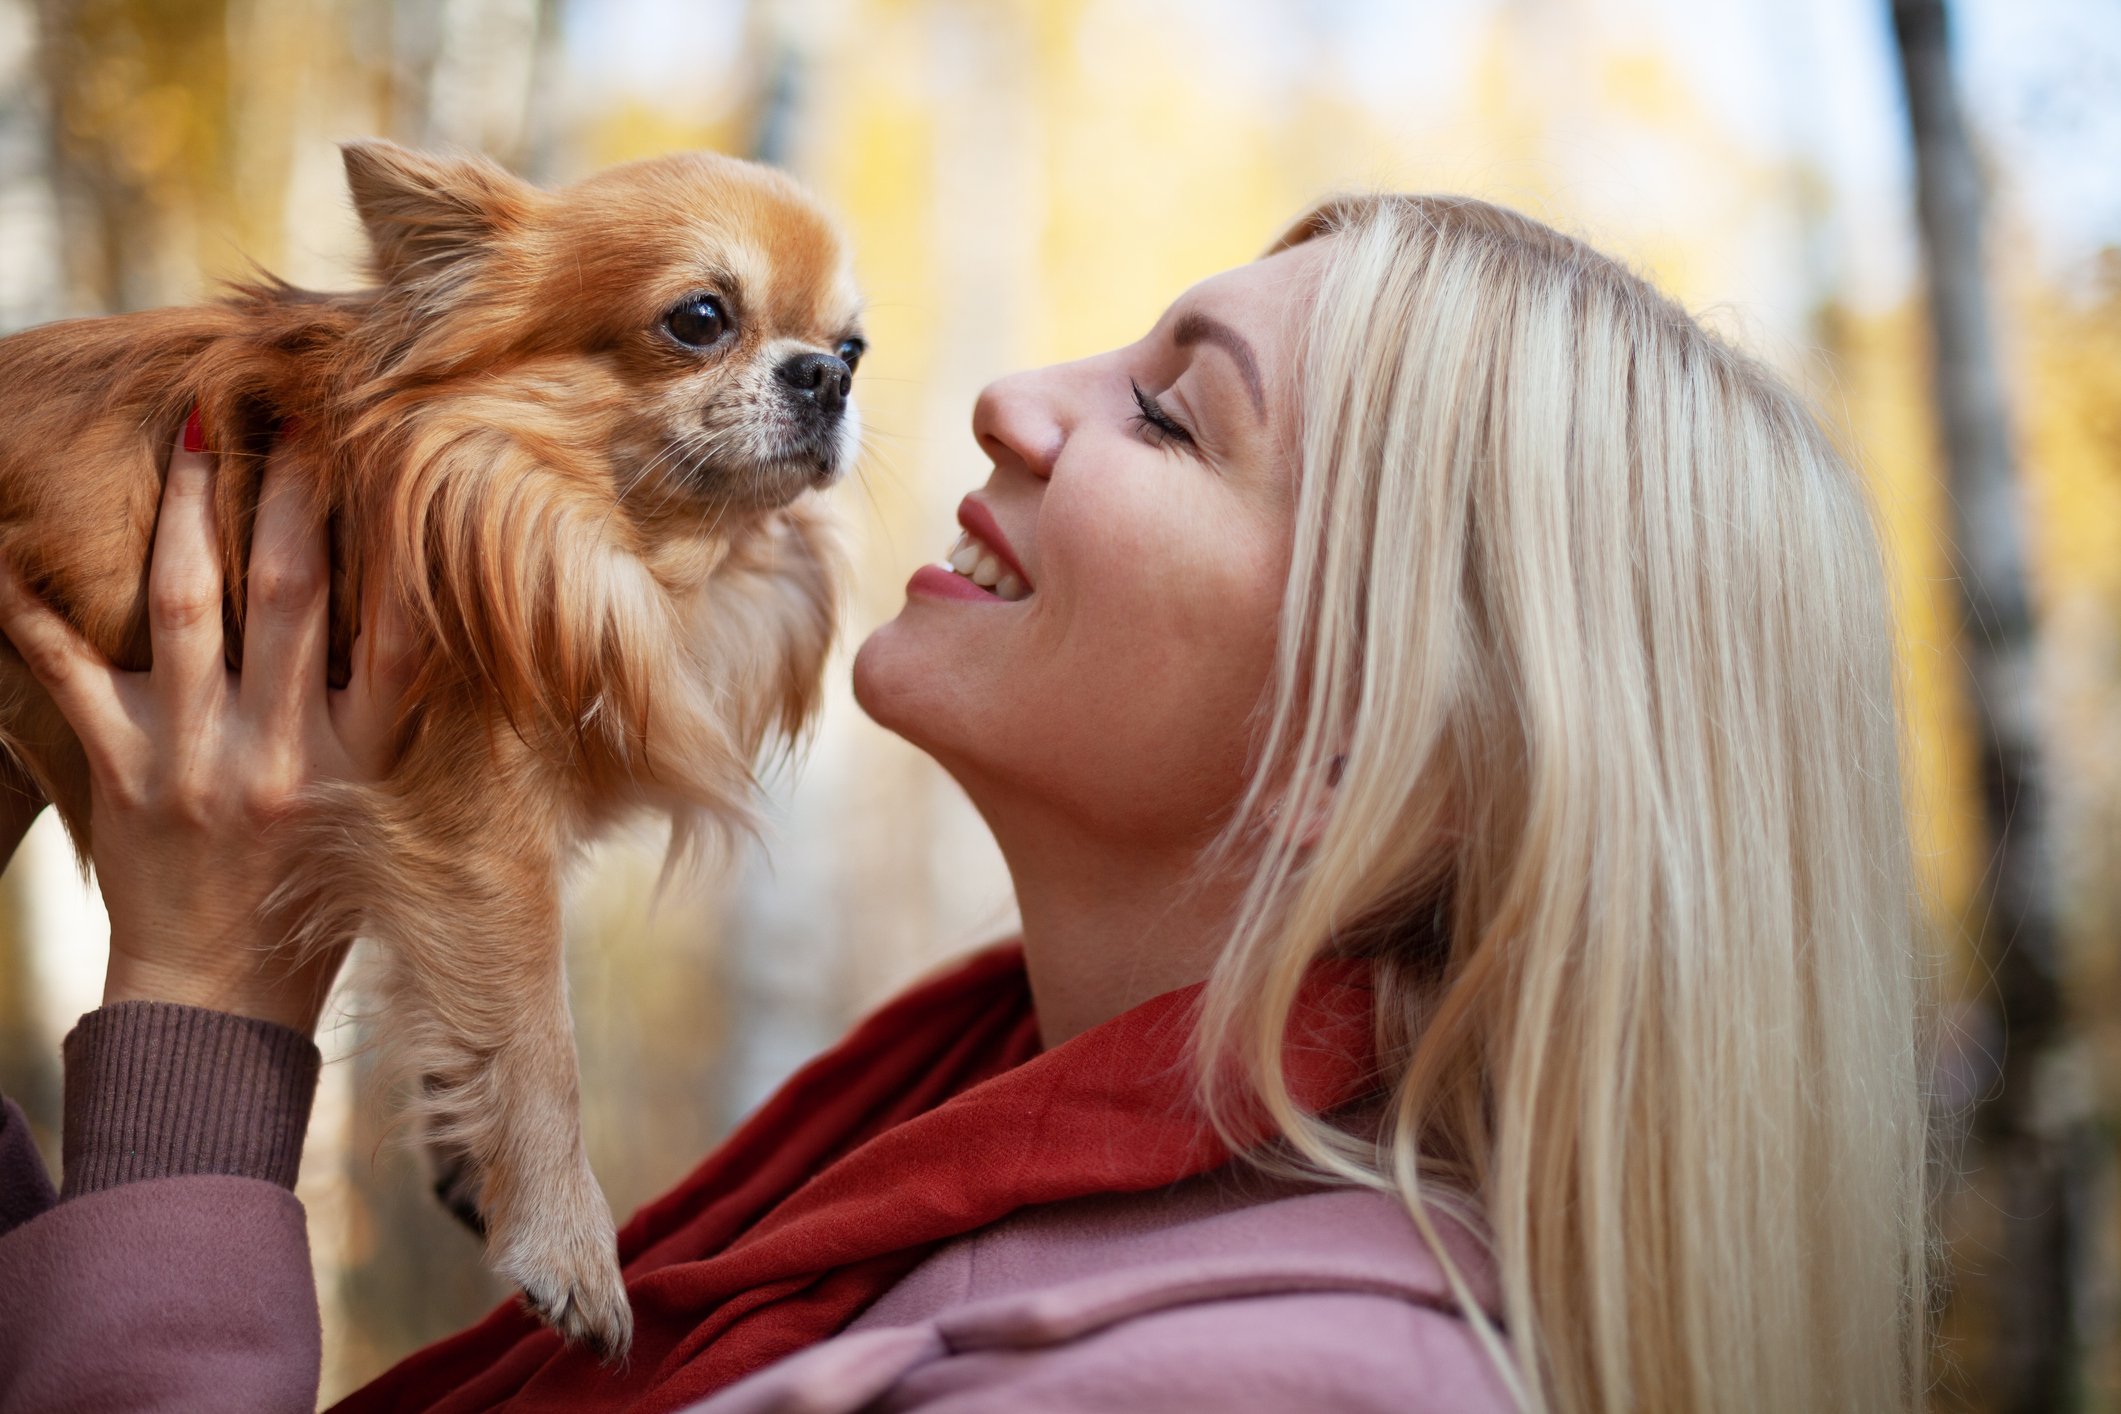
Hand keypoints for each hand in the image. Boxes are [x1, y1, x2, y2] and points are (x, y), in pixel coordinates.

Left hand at [0, 420, 412, 1034]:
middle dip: (286, 495)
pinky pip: (70, 672)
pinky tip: (15, 548)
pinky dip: (37, 608)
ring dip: (188, 515)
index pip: (390, 635)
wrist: (221, 1002)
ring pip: (187, 610)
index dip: (390, 542)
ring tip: (191, 439)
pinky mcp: (120, 774)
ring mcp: (195, 760)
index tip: (388, 466)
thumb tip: (418, 623)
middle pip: (287, 596)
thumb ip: (391, 723)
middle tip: (286, 415)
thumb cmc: (317, 901)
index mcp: (360, 762)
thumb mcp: (382, 813)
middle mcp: (283, 752)